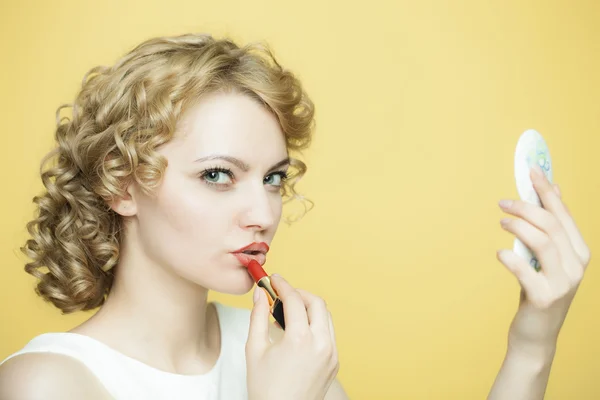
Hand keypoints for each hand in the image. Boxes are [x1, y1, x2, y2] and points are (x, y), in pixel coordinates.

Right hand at [246, 275, 338, 399]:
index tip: (273, 279)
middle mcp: (321, 344)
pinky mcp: (335, 363)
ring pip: (326, 317)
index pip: (294, 299)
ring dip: (310, 308)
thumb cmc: (265, 389)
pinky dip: (316, 325)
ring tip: (289, 313)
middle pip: (317, 303)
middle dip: (300, 293)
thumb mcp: (254, 349)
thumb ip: (258, 317)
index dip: (282, 285)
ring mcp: (331, 354)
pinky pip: (329, 334)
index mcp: (300, 339)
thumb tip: (260, 294)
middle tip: (282, 294)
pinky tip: (299, 331)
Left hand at [497, 164, 590, 355]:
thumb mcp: (548, 259)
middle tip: (503, 202)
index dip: (546, 190)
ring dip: (518, 226)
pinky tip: (500, 254)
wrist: (536, 335)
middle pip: (551, 224)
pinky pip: (525, 271)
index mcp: (579, 251)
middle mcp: (576, 266)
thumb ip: (550, 230)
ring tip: (501, 222)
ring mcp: (563, 283)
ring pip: (542, 241)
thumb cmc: (538, 290)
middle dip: (526, 206)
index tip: (531, 171)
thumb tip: (549, 192)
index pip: (563, 214)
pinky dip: (510, 259)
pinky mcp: (544, 298)